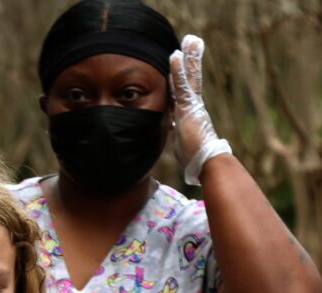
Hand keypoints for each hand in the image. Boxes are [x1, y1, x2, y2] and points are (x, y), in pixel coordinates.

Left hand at [169, 35, 231, 185]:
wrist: (207, 162)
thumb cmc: (196, 161)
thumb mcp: (183, 148)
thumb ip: (181, 141)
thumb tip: (182, 150)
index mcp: (191, 115)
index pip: (183, 93)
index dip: (181, 79)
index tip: (179, 65)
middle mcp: (194, 106)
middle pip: (191, 79)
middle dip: (191, 61)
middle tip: (193, 42)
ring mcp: (192, 105)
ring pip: (189, 77)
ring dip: (188, 58)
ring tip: (189, 40)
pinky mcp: (189, 107)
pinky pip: (181, 86)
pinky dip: (178, 71)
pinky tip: (175, 56)